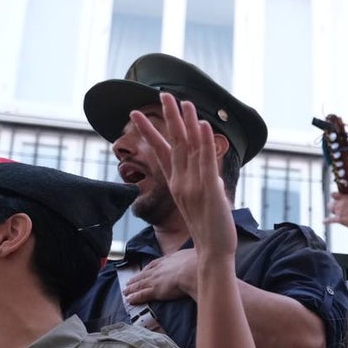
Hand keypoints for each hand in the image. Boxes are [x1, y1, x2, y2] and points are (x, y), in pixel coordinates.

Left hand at [123, 248, 197, 301]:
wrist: (192, 271)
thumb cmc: (197, 263)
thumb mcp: (194, 254)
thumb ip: (193, 255)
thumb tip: (200, 253)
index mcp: (168, 260)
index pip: (155, 264)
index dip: (148, 268)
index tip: (144, 270)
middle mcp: (159, 269)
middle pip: (144, 274)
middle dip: (136, 279)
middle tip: (129, 282)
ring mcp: (155, 279)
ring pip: (140, 284)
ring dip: (132, 288)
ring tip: (126, 291)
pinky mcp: (155, 290)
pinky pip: (142, 294)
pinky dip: (135, 297)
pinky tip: (130, 299)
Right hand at [132, 93, 237, 258]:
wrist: (213, 253)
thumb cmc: (209, 231)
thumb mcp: (202, 204)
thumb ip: (202, 187)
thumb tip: (208, 177)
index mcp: (178, 184)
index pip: (161, 152)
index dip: (149, 132)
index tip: (135, 114)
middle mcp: (182, 182)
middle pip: (173, 143)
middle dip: (167, 118)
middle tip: (162, 95)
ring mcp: (194, 185)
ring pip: (189, 147)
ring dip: (187, 122)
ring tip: (183, 101)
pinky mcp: (210, 190)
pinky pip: (206, 162)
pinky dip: (205, 142)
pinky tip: (203, 125)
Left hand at [325, 192, 347, 234]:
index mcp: (346, 198)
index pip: (334, 194)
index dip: (333, 196)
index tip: (334, 197)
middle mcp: (340, 203)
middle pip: (331, 203)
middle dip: (333, 206)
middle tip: (337, 208)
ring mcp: (339, 211)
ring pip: (330, 209)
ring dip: (332, 211)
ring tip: (335, 213)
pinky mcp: (338, 219)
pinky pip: (329, 219)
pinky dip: (326, 221)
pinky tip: (323, 222)